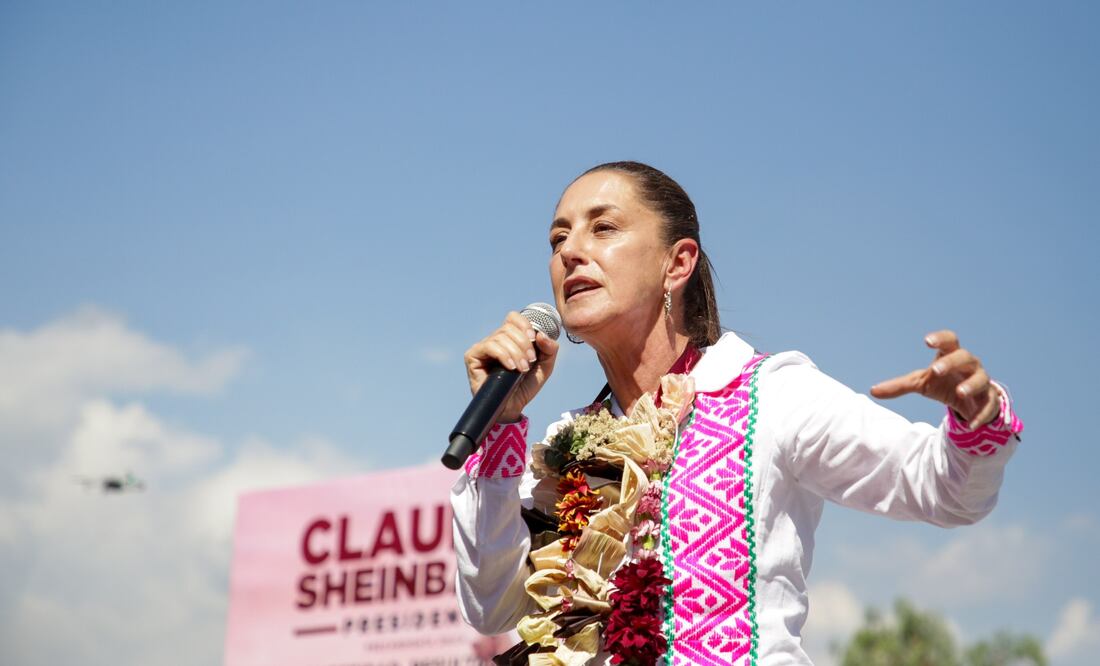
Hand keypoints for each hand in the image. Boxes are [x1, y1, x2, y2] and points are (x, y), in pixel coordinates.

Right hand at [464, 311, 559, 422]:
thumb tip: (541, 335)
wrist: (512, 408)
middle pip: (509, 327)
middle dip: (524, 344)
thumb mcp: (545, 367)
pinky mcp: (472, 356)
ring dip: (516, 352)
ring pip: (500, 337)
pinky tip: (511, 367)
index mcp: (510, 338)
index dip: (525, 324)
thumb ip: (550, 349)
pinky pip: (489, 346)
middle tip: (530, 361)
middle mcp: (495, 340)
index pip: (514, 318)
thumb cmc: (525, 387)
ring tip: (522, 369)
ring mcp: (483, 347)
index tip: (534, 338)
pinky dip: (503, 355)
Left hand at [870, 330, 1000, 428]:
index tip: (926, 341)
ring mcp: (982, 380)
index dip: (940, 338)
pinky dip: (980, 414)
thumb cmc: (943, 383)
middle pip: (964, 357)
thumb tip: (872, 391)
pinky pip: (989, 404)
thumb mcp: (921, 383)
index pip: (949, 340)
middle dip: (951, 363)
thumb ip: (899, 386)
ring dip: (971, 385)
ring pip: (982, 378)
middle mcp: (969, 365)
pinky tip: (970, 425)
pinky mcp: (989, 398)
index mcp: (950, 356)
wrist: (969, 399)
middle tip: (934, 370)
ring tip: (959, 392)